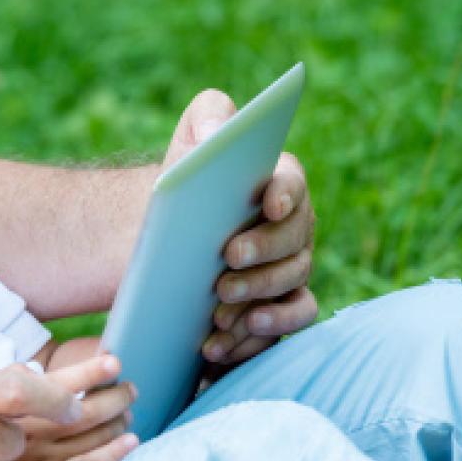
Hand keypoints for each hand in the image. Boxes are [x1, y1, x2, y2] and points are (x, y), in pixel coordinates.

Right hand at [0, 356, 137, 460]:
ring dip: (116, 422)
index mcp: (14, 406)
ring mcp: (40, 458)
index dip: (88, 372)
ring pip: (90, 436)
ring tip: (127, 413)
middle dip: (113, 397)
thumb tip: (29, 369)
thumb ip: (3, 383)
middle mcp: (29, 430)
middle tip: (129, 389)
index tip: (112, 362)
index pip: (56, 383)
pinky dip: (112, 454)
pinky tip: (129, 444)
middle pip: (82, 411)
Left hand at [164, 89, 318, 366]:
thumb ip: (209, 116)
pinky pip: (286, 325)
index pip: (292, 185)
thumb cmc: (183, 185)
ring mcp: (289, 272)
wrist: (166, 238)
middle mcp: (295, 230)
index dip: (284, 193)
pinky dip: (261, 335)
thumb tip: (220, 132)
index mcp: (279, 185)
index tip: (266, 204)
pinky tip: (220, 344)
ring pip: (293, 287)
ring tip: (218, 311)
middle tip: (225, 264)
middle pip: (295, 243)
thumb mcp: (189, 141)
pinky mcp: (276, 309)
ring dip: (258, 299)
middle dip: (263, 255)